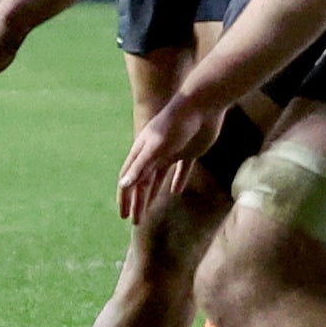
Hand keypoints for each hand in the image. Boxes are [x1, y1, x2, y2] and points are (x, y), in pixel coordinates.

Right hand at [115, 84, 235, 225]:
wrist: (202, 104)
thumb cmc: (176, 123)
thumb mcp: (156, 146)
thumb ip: (141, 165)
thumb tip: (123, 184)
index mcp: (143, 150)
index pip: (130, 178)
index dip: (126, 196)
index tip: (123, 214)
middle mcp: (155, 152)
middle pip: (143, 181)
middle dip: (138, 201)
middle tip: (135, 221)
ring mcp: (172, 151)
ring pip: (159, 177)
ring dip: (153, 193)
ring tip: (149, 210)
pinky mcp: (189, 151)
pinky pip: (181, 170)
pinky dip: (177, 180)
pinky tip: (176, 191)